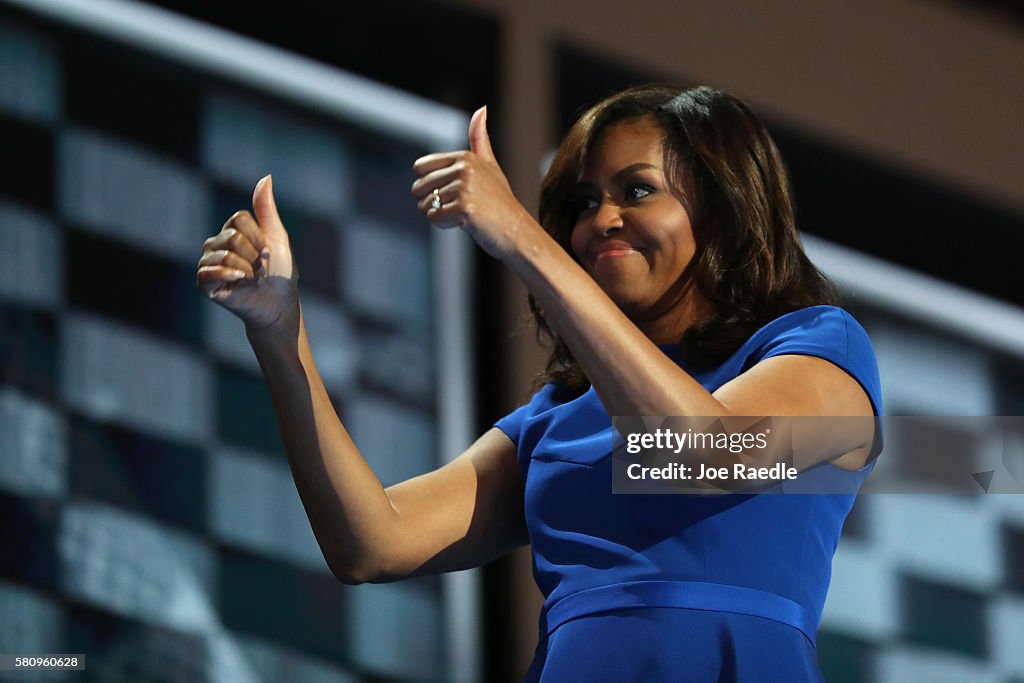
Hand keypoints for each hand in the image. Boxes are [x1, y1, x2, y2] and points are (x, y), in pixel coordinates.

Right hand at [197, 175, 298, 330]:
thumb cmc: (280, 272)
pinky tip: (241, 282)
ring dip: (247, 269)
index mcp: (231, 231)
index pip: (239, 219)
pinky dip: (231, 275)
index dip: (259, 237)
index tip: (268, 252)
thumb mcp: (277, 236)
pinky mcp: (204, 283)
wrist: (279, 303)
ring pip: (224, 254)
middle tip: (260, 269)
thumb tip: (266, 177)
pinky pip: (209, 271)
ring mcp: (208, 263)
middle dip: (254, 254)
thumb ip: (266, 208)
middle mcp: (216, 244)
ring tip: (252, 279)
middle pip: (232, 236)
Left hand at [411, 106, 534, 259]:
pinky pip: (434, 218)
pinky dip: (445, 225)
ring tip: (464, 215)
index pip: (420, 168)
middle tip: (458, 206)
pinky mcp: (464, 208)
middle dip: (432, 202)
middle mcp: (464, 169)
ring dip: (440, 215)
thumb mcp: (489, 165)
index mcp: (465, 157)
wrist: (516, 230)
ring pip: (426, 205)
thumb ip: (479, 139)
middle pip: (419, 188)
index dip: (429, 185)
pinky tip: (464, 224)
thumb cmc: (500, 200)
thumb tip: (481, 108)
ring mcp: (464, 188)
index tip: (452, 191)